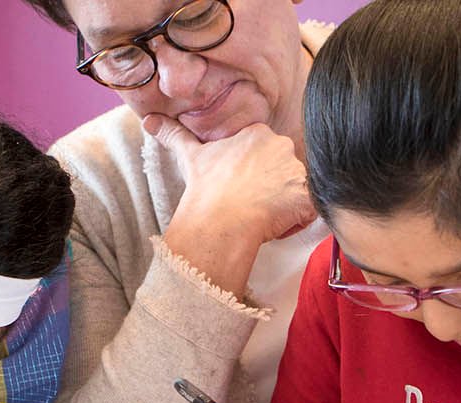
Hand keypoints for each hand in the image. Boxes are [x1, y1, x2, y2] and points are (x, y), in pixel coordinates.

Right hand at [148, 114, 316, 295]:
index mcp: (260, 134)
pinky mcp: (307, 196)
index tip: (245, 189)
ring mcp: (297, 171)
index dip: (259, 174)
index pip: (269, 153)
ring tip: (263, 215)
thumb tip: (149, 120)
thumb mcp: (189, 156)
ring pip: (299, 188)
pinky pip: (311, 208)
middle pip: (287, 169)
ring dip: (287, 203)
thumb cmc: (205, 188)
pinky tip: (276, 224)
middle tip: (254, 204)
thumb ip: (174, 135)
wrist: (218, 218)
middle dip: (275, 187)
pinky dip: (298, 219)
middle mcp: (283, 146)